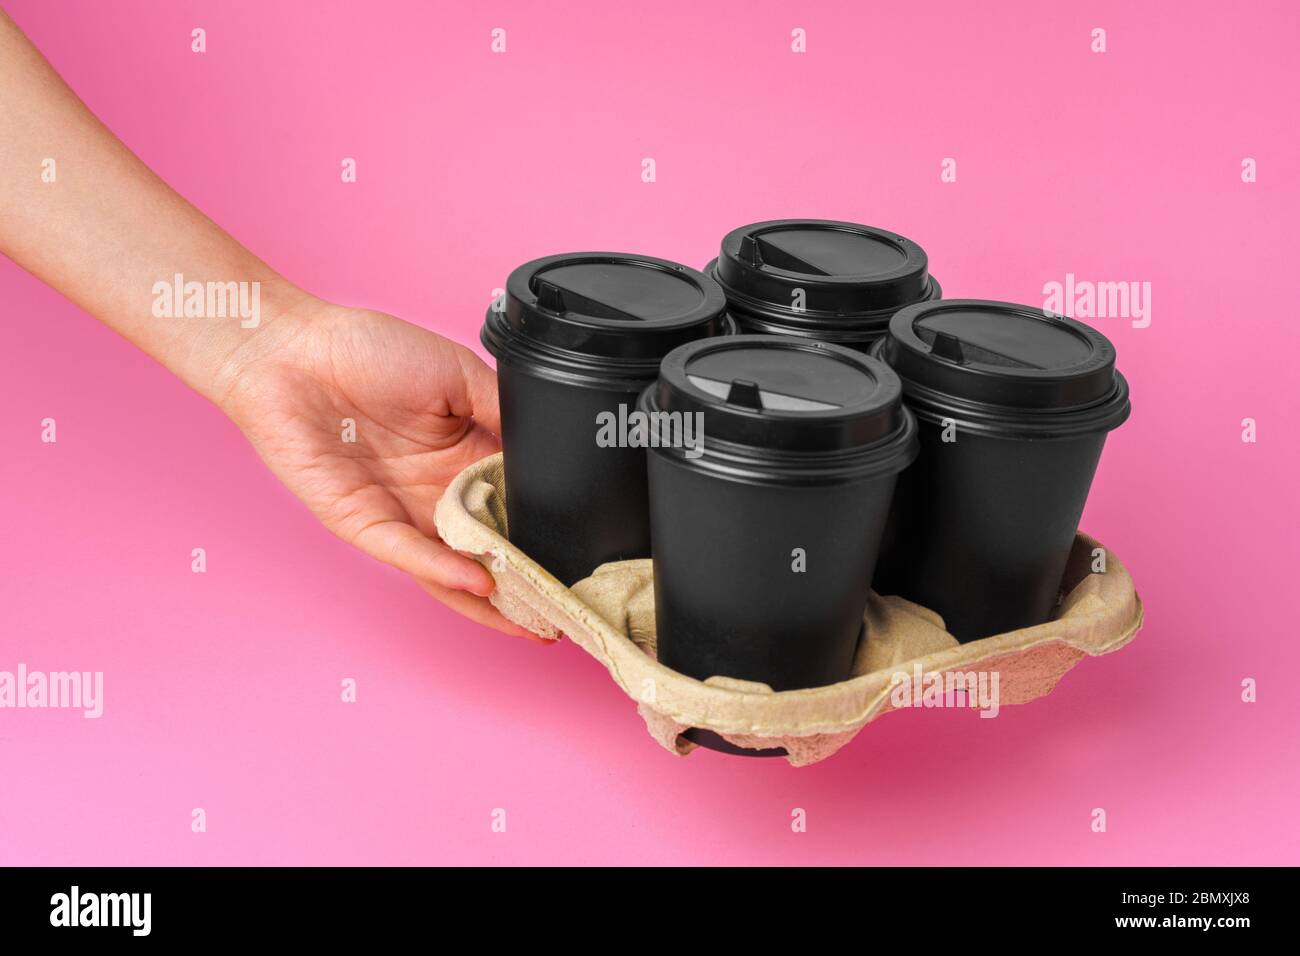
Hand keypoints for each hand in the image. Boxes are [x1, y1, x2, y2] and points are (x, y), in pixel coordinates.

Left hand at [215, 297, 537, 640]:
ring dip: (492, 599)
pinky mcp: (363, 524)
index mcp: (464, 457)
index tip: (584, 557)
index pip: (516, 506)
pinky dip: (443, 571)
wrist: (294, 350)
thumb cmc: (367, 350)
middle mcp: (436, 494)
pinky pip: (408, 554)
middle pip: (490, 550)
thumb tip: (551, 447)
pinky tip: (479, 580)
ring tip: (534, 619)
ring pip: (453, 571)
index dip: (546, 533)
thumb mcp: (459, 372)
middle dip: (528, 582)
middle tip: (571, 605)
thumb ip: (504, 412)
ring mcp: (401, 514)